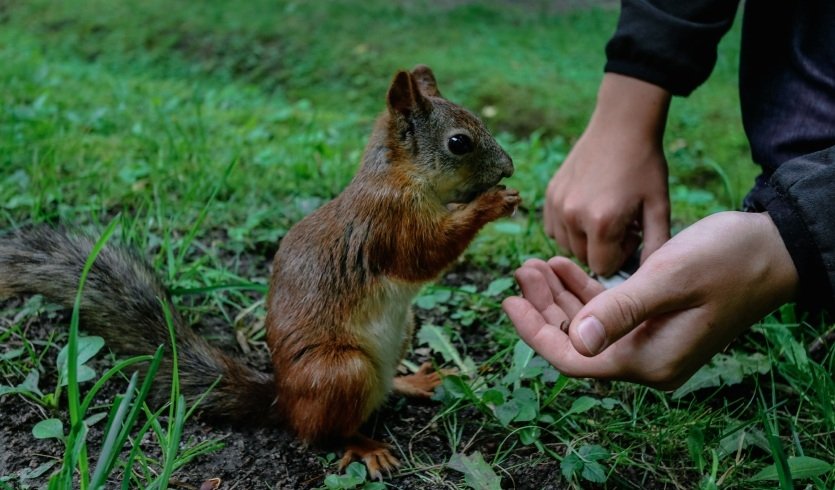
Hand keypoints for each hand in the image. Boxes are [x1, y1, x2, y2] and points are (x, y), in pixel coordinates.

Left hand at [503, 212, 797, 388]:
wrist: (773, 250)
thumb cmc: (726, 261)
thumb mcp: (668, 280)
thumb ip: (620, 311)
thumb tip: (576, 341)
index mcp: (647, 361)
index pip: (573, 360)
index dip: (534, 333)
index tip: (508, 301)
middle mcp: (646, 359)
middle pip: (576, 341)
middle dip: (543, 307)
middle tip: (521, 269)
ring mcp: (650, 341)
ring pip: (588, 324)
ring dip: (560, 295)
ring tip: (535, 263)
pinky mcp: (655, 321)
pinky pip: (608, 311)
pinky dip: (584, 289)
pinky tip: (563, 266)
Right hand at [544, 74, 671, 275]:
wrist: (621, 125)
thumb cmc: (645, 166)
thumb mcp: (660, 207)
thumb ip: (656, 246)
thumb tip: (650, 278)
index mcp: (602, 222)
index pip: (603, 267)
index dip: (620, 256)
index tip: (632, 235)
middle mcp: (572, 216)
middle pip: (583, 258)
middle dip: (602, 248)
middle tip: (621, 222)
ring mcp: (557, 204)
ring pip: (567, 245)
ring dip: (585, 239)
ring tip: (604, 214)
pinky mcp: (549, 195)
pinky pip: (554, 228)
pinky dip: (569, 227)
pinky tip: (587, 208)